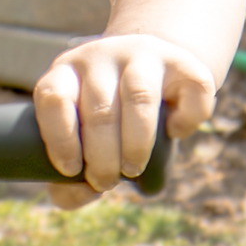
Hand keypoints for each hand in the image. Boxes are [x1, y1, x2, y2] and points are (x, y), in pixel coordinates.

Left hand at [34, 34, 215, 206]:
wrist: (150, 81)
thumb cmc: (106, 126)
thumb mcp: (80, 146)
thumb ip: (69, 182)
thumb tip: (84, 192)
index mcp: (66, 72)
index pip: (54, 98)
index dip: (61, 140)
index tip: (71, 170)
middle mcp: (101, 56)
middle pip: (100, 109)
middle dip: (103, 158)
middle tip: (107, 181)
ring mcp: (142, 53)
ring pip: (139, 97)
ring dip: (137, 144)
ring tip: (133, 169)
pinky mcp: (181, 60)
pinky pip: (191, 90)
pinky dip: (185, 122)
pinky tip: (174, 132)